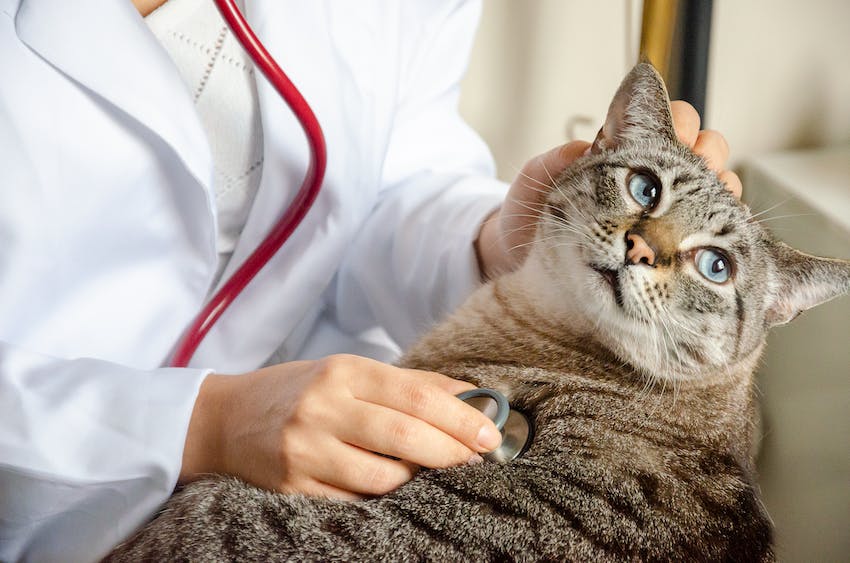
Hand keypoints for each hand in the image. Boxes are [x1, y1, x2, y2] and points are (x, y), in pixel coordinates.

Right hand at [180, 354, 502, 499]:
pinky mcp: (293, 488)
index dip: (461, 418)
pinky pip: (355, 502)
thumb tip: (472, 396)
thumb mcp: (351, 372)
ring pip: (384, 478)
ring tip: (432, 473)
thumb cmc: (301, 391)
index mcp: (343, 372)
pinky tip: (396, 487)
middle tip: (479, 459)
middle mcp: (322, 408)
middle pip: (406, 436)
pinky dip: (384, 498)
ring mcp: (304, 451)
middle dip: (452, 452)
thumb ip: (412, 383)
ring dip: (419, 480)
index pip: (417, 395)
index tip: (490, 434)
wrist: (227, 419)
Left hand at [475, 101, 742, 279]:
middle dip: (705, 152)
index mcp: (626, 151)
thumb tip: (590, 145)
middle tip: (690, 170)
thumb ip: (560, 159)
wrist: (524, 262)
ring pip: (719, 182)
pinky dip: (723, 218)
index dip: (680, 122)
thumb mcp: (537, 181)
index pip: (672, 120)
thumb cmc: (530, 216)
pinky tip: (714, 223)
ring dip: (719, 185)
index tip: (672, 136)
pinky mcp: (673, 244)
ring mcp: (668, 209)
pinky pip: (715, 224)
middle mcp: (654, 177)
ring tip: (705, 197)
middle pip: (706, 147)